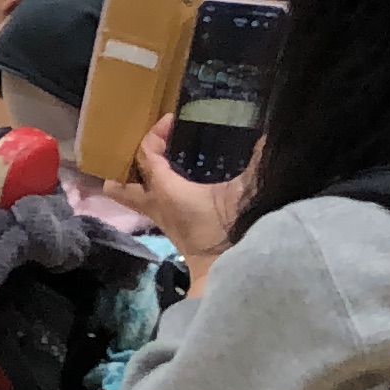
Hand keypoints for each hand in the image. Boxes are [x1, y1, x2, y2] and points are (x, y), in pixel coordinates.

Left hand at [102, 117, 251, 275]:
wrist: (225, 270)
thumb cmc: (228, 230)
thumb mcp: (243, 193)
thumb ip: (257, 164)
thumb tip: (270, 136)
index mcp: (164, 190)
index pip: (146, 154)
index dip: (154, 134)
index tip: (170, 120)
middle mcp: (154, 203)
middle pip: (118, 185)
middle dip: (121, 165)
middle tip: (139, 147)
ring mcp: (160, 217)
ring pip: (132, 196)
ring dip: (137, 179)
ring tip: (154, 159)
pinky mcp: (172, 226)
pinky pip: (155, 203)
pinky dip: (159, 189)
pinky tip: (178, 179)